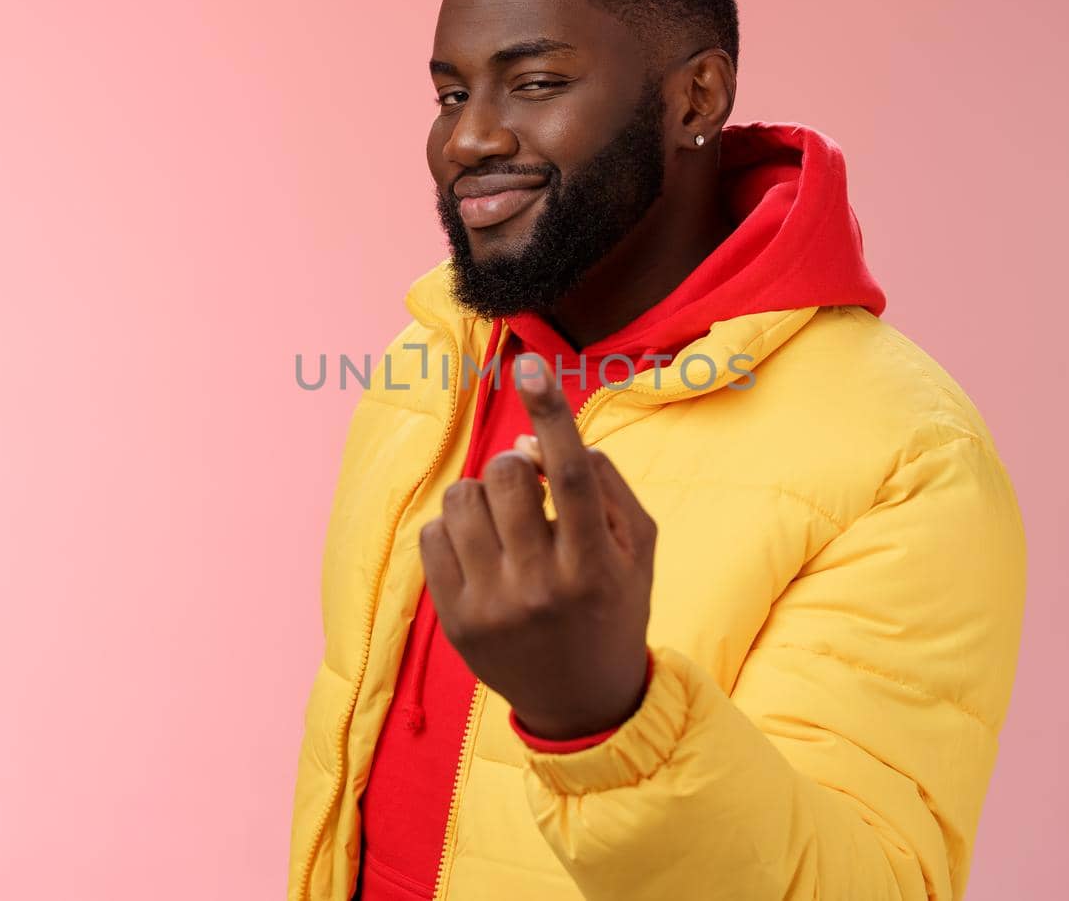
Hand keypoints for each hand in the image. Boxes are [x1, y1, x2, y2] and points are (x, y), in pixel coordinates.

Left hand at [418, 353, 656, 739]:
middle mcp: (542, 585)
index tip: (531, 366)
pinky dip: (455, 529)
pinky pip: (432, 535)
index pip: (573, 474)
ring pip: (462, 499)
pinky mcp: (454, 620)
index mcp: (596, 564)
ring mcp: (493, 605)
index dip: (551, 413)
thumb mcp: (636, 547)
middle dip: (517, 469)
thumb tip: (531, 444)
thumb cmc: (613, 605)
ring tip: (504, 524)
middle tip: (531, 494)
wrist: (582, 702)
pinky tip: (481, 552)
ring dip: (482, 496)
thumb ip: (600, 483)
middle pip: (508, 476)